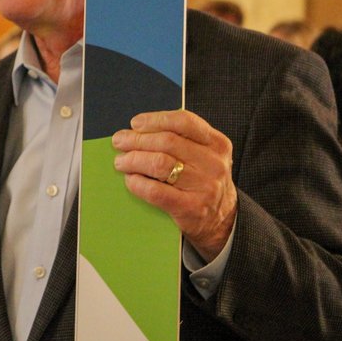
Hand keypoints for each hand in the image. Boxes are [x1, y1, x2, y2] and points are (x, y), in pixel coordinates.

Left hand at [112, 109, 236, 260]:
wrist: (221, 220)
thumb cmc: (203, 181)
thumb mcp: (204, 155)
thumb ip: (181, 140)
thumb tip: (137, 131)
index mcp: (217, 144)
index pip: (184, 122)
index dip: (155, 120)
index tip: (136, 123)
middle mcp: (213, 163)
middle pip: (167, 142)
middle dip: (137, 139)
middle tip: (119, 141)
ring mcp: (204, 187)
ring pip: (159, 164)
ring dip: (133, 160)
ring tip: (121, 161)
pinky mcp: (191, 208)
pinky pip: (155, 191)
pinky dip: (137, 183)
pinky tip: (131, 180)